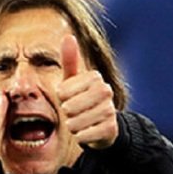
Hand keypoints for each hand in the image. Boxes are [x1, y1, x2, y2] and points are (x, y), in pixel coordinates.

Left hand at [58, 35, 117, 149]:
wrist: (104, 125)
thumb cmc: (82, 99)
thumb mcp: (74, 81)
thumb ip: (70, 60)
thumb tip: (68, 36)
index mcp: (94, 76)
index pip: (61, 92)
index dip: (61, 99)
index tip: (70, 98)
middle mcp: (105, 90)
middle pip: (68, 108)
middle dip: (67, 114)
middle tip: (76, 112)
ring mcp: (110, 109)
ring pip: (75, 123)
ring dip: (73, 126)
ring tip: (81, 122)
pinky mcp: (111, 128)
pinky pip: (83, 136)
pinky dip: (81, 137)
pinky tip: (88, 132)